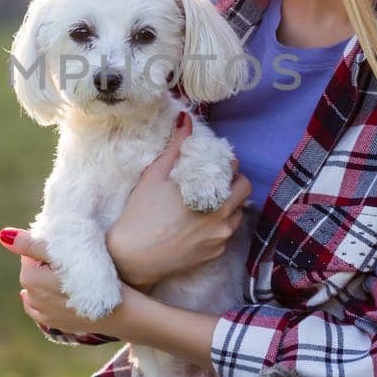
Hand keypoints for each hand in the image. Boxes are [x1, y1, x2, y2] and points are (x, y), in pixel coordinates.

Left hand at [0, 228, 120, 335]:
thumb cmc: (95, 277)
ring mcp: (44, 314)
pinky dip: (50, 298)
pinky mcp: (56, 324)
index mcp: (30, 279)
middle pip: (34, 270)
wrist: (122, 312)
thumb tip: (3, 236)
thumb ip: (32, 244)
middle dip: (46, 263)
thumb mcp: (65, 254)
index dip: (47, 246)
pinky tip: (60, 292)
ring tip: (72, 274)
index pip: (30, 253)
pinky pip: (45, 308)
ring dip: (49, 280)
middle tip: (70, 258)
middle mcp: (32, 299)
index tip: (64, 245)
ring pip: (39, 288)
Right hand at [107, 113, 251, 291]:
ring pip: (238, 213)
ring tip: (208, 201)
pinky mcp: (215, 253)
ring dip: (229, 204)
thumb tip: (185, 118)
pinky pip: (226, 233)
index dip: (225, 162)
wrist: (133, 258)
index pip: (234, 169)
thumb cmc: (141, 214)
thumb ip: (175, 146)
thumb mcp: (154, 175)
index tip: (214, 162)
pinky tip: (199, 222)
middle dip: (233, 182)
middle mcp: (222, 216)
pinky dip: (219, 224)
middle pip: (244, 191)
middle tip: (214, 180)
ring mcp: (221, 237)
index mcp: (210, 193)